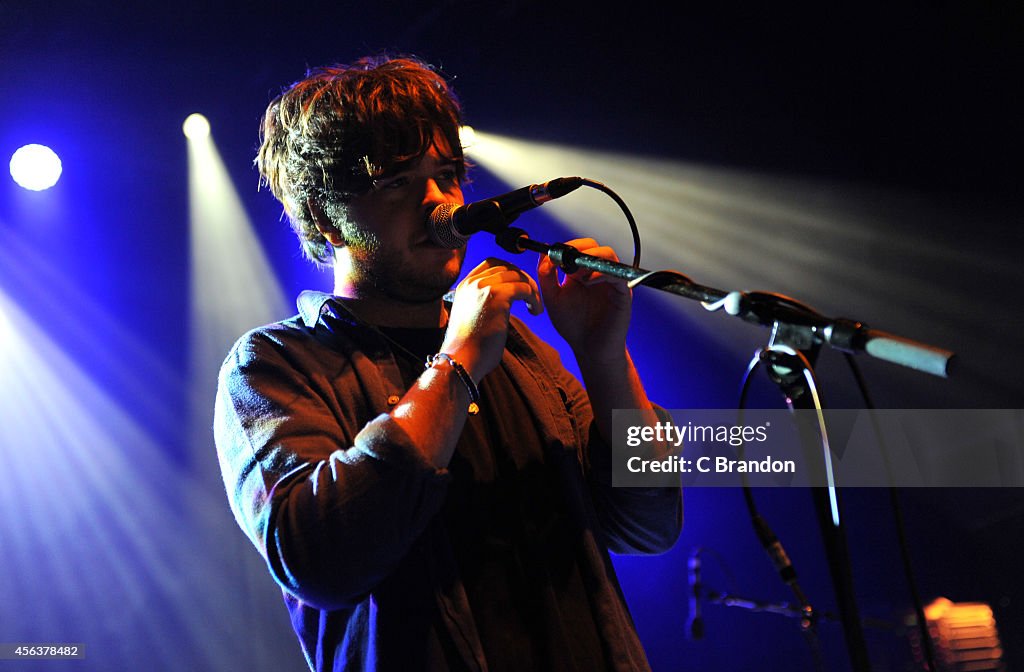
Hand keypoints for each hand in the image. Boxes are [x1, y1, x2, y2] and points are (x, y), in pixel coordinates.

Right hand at [441, 258, 542, 381]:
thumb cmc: (469, 347)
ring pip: (518, 276)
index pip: (492, 264)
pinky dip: (534, 299)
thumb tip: (504, 300)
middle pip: (507, 267)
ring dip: (532, 290)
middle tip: (532, 297)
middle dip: (524, 280)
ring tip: (535, 306)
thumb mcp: (471, 316)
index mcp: (465, 285)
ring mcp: (484, 287)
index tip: (520, 286)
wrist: (461, 359)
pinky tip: (535, 311)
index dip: (510, 272)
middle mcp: (473, 282)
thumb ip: (482, 301)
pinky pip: (524, 288)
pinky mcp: (497, 296)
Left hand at [537, 238, 631, 363]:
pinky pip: (617, 273)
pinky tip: (588, 282)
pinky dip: (601, 273)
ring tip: (576, 275)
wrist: (589, 349)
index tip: (554, 255)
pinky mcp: (622, 292)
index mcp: (582, 272)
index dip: (567, 246)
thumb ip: (546, 275)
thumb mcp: (553, 298)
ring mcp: (611, 281)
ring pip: (608, 255)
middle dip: (579, 249)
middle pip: (595, 246)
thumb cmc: (573, 325)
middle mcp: (598, 274)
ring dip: (590, 259)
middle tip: (566, 262)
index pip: (579, 247)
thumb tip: (543, 251)